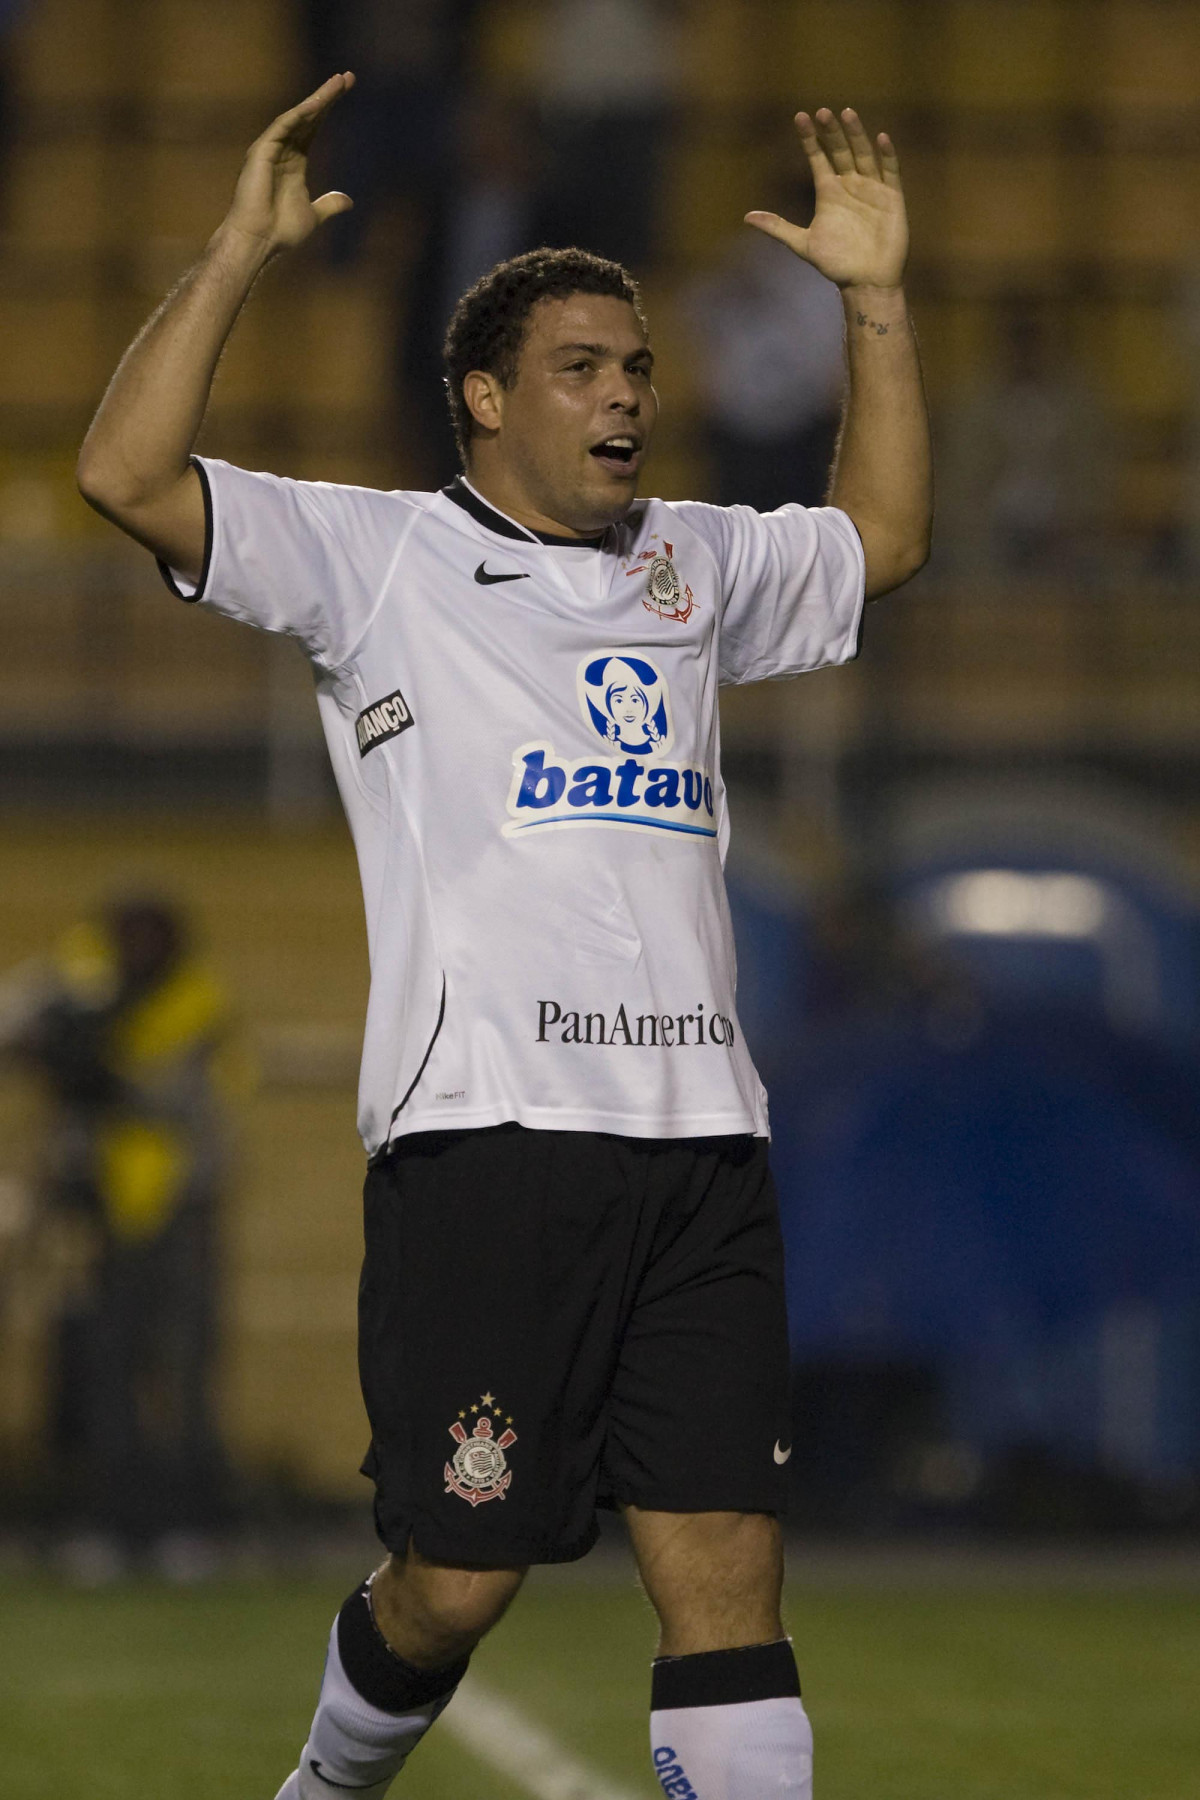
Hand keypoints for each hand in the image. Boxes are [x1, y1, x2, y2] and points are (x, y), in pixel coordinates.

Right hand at [217, 72, 355, 259]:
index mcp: (294, 162)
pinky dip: (299, 114)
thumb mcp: (314, 215)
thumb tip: (348, 200)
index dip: (329, 109)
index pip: (314, 128)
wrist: (260, 242)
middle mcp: (282, 150)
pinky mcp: (261, 151)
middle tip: (347, 77)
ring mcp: (270, 148)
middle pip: (308, 117)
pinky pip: (282, 127)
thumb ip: (329, 204)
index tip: (347, 91)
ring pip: (297, 117)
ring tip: (338, 83)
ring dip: (318, 99)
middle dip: (327, 97)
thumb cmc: (280, 231)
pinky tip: (317, 103)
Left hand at [745, 107, 907, 291]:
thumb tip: (746, 217)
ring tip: (846, 113)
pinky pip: (890, 171)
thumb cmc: (836, 264)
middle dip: (831, 132)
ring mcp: (871, 188)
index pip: (818, 158)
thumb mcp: (803, 244)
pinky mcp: (892, 197)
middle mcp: (849, 185)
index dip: (809, 139)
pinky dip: (887, 155)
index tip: (800, 117)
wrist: (866, 281)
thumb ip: (778, 228)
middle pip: (839, 151)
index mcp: (829, 192)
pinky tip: (881, 138)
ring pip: (863, 154)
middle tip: (822, 112)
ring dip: (856, 134)